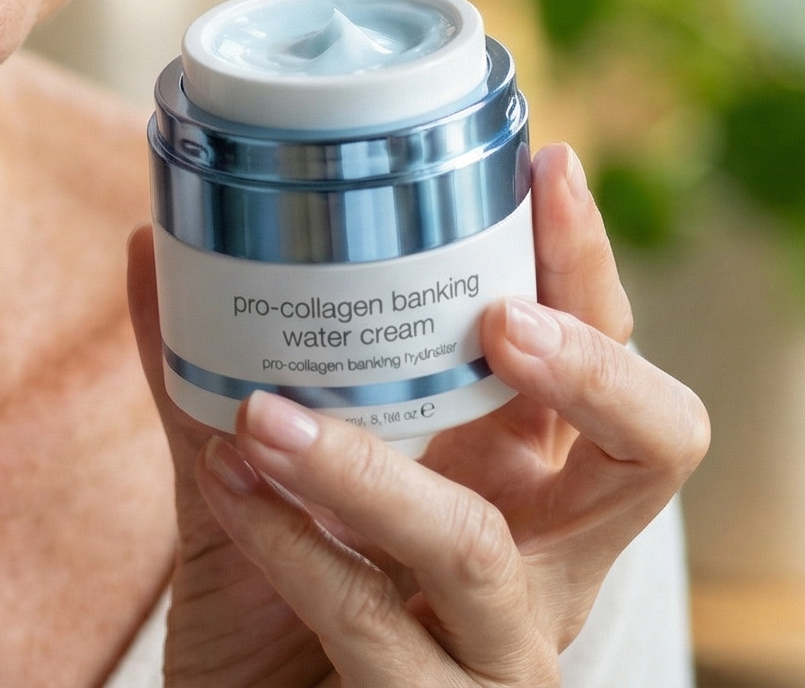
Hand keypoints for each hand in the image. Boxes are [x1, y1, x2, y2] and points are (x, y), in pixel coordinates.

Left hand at [126, 144, 706, 685]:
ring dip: (365, 471)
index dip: (592, 267)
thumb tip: (152, 242)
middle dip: (594, 370)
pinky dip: (293, 546)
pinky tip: (227, 483)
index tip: (547, 165)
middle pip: (652, 453)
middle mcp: (547, 567)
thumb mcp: (247, 487)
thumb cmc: (269, 625)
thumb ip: (208, 379)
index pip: (605, 359)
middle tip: (499, 318)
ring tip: (262, 414)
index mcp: (524, 487)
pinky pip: (377, 629)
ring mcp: (504, 655)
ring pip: (478, 549)